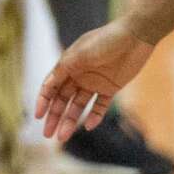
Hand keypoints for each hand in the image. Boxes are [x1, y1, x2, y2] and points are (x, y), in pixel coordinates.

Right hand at [35, 20, 154, 141]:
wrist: (135, 36)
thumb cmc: (104, 41)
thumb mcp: (79, 54)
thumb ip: (63, 70)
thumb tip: (47, 86)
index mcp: (67, 66)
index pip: (50, 87)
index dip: (43, 102)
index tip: (38, 117)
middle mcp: (78, 76)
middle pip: (62, 100)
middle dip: (54, 117)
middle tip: (48, 135)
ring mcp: (94, 83)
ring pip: (78, 106)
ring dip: (70, 121)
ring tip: (64, 136)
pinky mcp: (110, 88)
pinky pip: (99, 106)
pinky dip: (94, 117)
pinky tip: (89, 127)